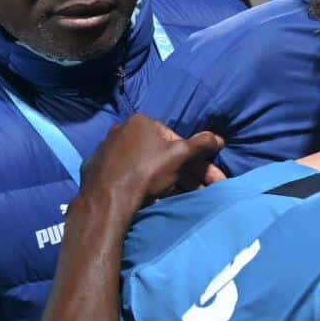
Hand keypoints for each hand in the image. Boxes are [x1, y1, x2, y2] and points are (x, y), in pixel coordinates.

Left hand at [75, 114, 225, 214]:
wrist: (107, 198)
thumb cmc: (146, 171)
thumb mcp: (179, 155)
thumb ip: (200, 145)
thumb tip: (219, 138)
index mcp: (141, 122)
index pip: (176, 139)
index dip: (194, 160)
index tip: (206, 177)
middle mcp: (122, 131)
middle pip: (162, 154)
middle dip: (186, 173)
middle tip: (202, 190)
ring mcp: (109, 150)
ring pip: (147, 165)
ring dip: (169, 181)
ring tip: (183, 197)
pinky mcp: (100, 169)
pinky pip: (129, 173)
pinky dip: (145, 183)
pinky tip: (155, 197)